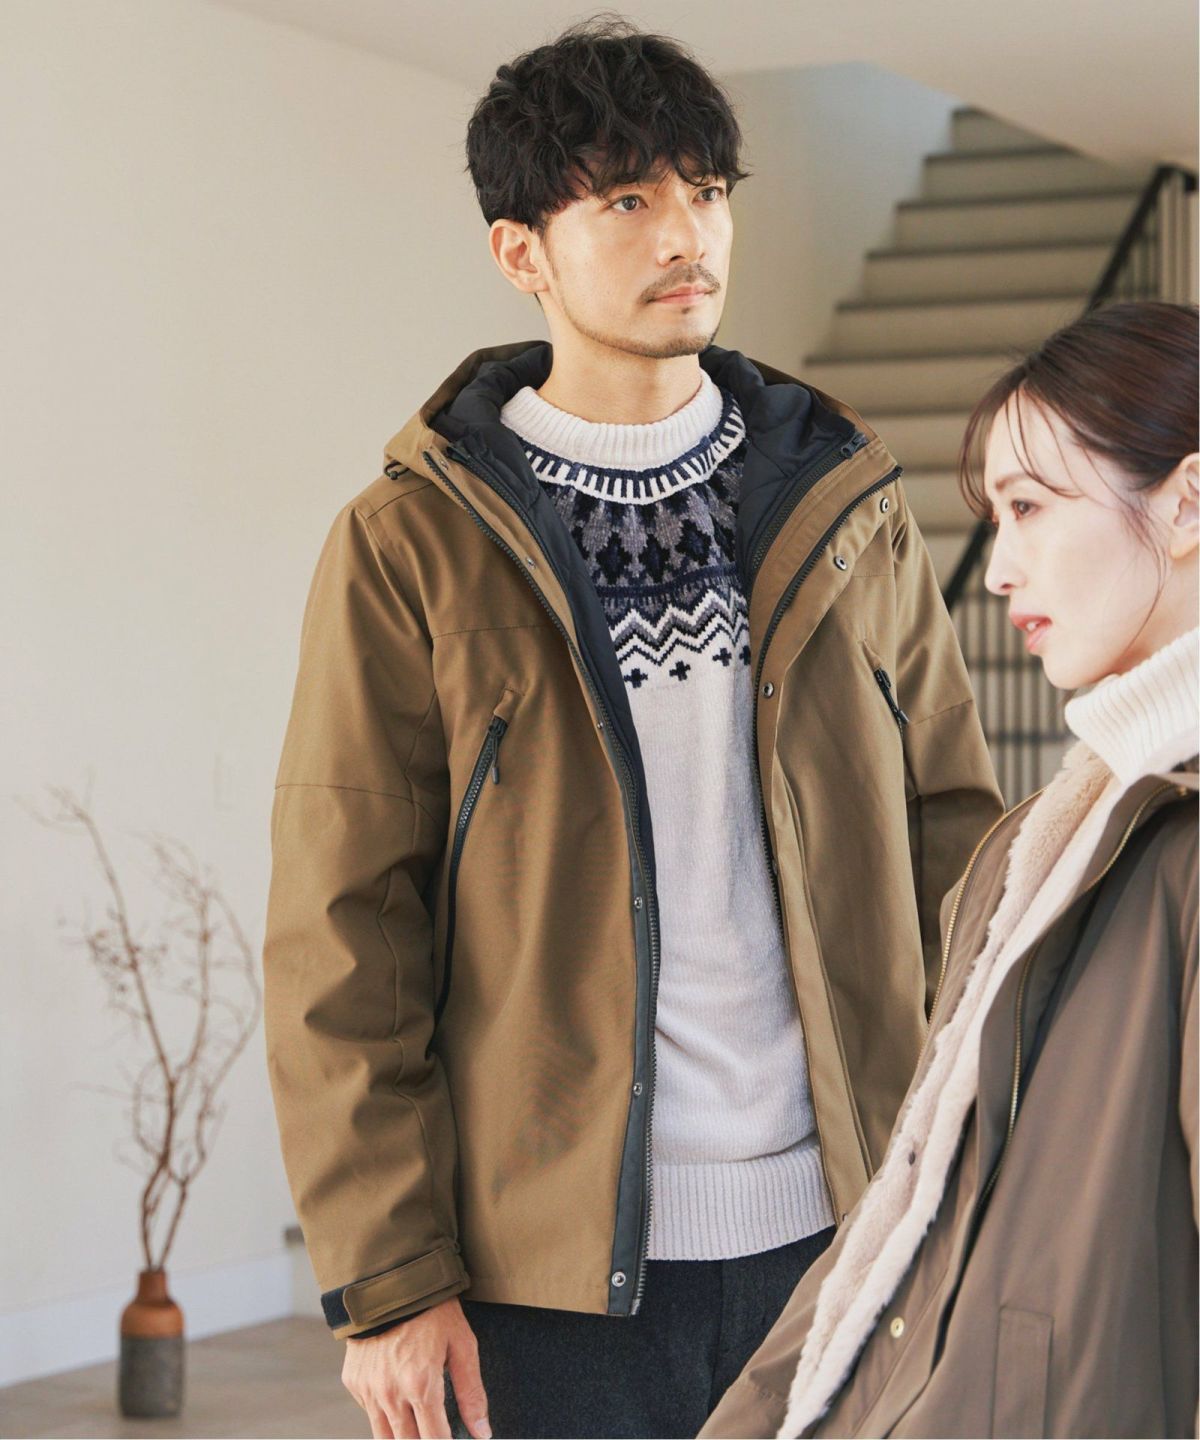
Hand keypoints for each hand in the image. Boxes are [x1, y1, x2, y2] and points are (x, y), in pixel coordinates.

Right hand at [341, 1297, 491, 1439]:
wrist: (390, 1280)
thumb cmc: (433, 1310)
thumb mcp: (462, 1344)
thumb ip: (472, 1392)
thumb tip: (482, 1433)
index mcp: (421, 1385)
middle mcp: (390, 1393)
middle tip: (436, 1431)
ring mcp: (368, 1390)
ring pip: (384, 1437)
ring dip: (403, 1437)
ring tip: (419, 1426)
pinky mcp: (353, 1382)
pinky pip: (369, 1412)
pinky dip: (384, 1414)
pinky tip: (398, 1399)